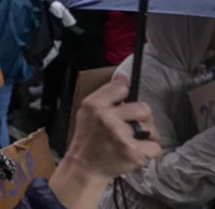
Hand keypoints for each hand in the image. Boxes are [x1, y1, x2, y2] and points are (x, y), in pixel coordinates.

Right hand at [49, 77, 161, 205]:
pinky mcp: (133, 153)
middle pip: (143, 108)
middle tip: (131, 126)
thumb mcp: (88, 110)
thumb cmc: (88, 137)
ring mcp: (121, 136)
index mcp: (95, 105)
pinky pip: (156, 147)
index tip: (122, 105)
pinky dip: (150, 151)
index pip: (122, 87)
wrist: (85, 166)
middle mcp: (108, 118)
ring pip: (152, 128)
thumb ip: (106, 93)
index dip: (125, 96)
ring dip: (147, 135)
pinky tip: (138, 152)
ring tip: (134, 140)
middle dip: (141, 118)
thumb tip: (123, 76)